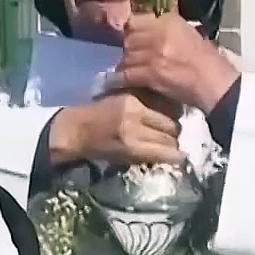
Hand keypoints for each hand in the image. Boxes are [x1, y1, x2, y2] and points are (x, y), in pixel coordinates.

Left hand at [50, 90, 184, 168]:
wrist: (75, 127)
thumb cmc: (97, 149)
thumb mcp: (123, 159)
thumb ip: (148, 155)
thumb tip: (174, 154)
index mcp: (133, 146)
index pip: (169, 151)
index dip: (177, 155)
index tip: (179, 156)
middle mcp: (136, 125)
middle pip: (172, 133)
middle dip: (174, 140)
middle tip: (170, 142)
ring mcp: (135, 106)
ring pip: (170, 117)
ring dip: (171, 125)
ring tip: (165, 128)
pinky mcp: (132, 95)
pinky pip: (159, 103)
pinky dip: (162, 110)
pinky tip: (158, 115)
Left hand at [107, 12, 239, 112]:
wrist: (215, 83)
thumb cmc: (208, 59)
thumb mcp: (189, 33)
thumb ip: (169, 28)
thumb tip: (152, 29)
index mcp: (169, 21)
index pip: (137, 19)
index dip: (132, 29)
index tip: (132, 36)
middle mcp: (158, 33)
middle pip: (129, 37)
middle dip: (128, 46)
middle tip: (131, 54)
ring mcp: (153, 54)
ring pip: (126, 55)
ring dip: (125, 63)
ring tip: (127, 68)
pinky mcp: (150, 73)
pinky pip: (125, 74)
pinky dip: (118, 78)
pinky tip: (114, 81)